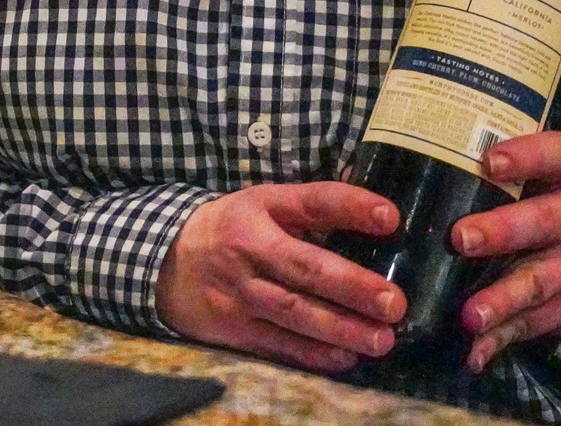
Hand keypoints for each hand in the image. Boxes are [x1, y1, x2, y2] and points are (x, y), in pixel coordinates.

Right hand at [157, 182, 404, 371]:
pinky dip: (313, 353)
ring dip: (340, 328)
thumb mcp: (265, 204)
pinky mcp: (233, 327)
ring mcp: (238, 291)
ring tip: (381, 339)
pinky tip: (345, 357)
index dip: (349, 206)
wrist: (168, 261)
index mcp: (261, 207)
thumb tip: (382, 215)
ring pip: (293, 312)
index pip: (310, 202)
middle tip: (393, 303)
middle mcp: (248, 247)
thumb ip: (314, 210)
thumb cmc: (234, 228)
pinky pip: (278, 344)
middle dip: (350, 286)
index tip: (391, 216)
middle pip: (302, 267)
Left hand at [453, 131, 560, 371]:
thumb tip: (363, 173)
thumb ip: (457, 170)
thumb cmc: (522, 195)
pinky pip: (541, 322)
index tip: (489, 162)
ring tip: (468, 316)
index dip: (526, 156)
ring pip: (545, 280)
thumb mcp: (511, 176)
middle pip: (547, 219)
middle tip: (460, 240)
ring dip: (504, 299)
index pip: (554, 152)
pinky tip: (475, 350)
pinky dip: (505, 337)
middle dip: (503, 231)